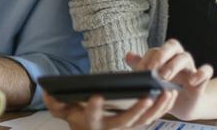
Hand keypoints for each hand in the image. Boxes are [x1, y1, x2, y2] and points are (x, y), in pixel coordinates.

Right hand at [44, 89, 177, 129]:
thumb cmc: (76, 116)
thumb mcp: (62, 110)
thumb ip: (55, 103)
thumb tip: (48, 92)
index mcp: (91, 123)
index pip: (92, 116)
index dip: (93, 108)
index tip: (96, 97)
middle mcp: (110, 128)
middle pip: (125, 121)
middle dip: (136, 110)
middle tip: (145, 98)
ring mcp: (126, 128)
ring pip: (143, 121)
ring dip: (156, 108)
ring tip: (164, 93)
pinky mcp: (136, 124)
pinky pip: (151, 118)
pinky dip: (161, 108)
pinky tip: (169, 94)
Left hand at [126, 39, 213, 120]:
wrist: (182, 105)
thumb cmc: (164, 88)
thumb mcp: (149, 79)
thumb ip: (139, 66)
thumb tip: (128, 55)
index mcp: (164, 55)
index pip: (156, 49)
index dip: (147, 58)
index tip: (140, 70)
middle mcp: (177, 57)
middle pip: (172, 45)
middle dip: (161, 55)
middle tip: (151, 69)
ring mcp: (190, 67)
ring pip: (185, 57)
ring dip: (174, 65)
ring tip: (164, 77)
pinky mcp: (202, 79)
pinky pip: (206, 70)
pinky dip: (201, 73)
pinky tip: (192, 81)